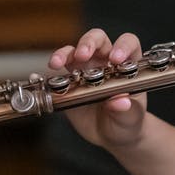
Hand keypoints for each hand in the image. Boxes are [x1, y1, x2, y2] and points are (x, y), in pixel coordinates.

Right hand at [46, 28, 147, 148]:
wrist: (112, 135)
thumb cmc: (127, 121)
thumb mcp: (131, 118)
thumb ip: (127, 109)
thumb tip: (120, 102)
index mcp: (127, 65)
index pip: (128, 44)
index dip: (122, 46)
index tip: (116, 58)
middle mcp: (106, 61)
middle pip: (98, 39)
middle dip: (89, 43)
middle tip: (83, 55)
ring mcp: (86, 69)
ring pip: (74, 51)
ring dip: (65, 53)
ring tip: (57, 63)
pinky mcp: (70, 80)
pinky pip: (59, 70)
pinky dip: (51, 69)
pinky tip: (44, 73)